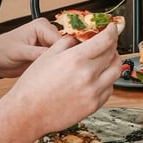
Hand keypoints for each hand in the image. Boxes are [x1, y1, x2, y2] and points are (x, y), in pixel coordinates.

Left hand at [0, 18, 64, 78]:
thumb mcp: (19, 52)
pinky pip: (57, 59)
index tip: (66, 64)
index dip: (65, 51)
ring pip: (63, 53)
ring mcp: (47, 43)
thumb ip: (38, 53)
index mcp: (41, 26)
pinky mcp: (46, 53)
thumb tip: (57, 56)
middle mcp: (47, 32)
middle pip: (65, 45)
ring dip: (60, 62)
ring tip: (55, 72)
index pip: (61, 38)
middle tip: (62, 70)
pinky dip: (56, 66)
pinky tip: (52, 73)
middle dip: (63, 57)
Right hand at [2, 24, 121, 135]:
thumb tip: (79, 36)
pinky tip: (97, 78)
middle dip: (112, 45)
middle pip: (113, 53)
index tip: (112, 28)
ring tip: (104, 60)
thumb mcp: (47, 56)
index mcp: (76, 59)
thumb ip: (67, 42)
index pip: (106, 39)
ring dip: (112, 62)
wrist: (26, 114)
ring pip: (116, 71)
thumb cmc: (32, 87)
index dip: (112, 31)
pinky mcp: (94, 104)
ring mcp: (93, 91)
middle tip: (106, 43)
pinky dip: (107, 80)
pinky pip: (110, 88)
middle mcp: (87, 75)